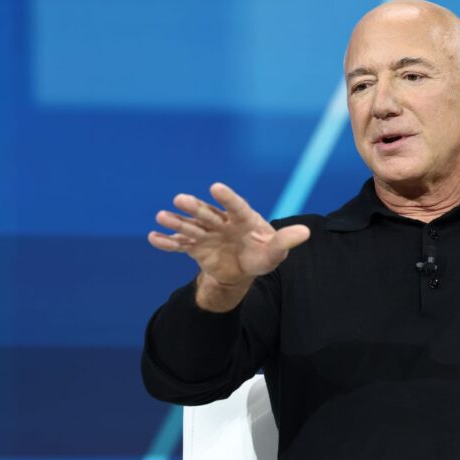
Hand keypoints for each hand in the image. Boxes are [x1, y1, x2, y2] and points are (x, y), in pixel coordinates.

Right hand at [149, 183, 309, 297]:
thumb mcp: (276, 252)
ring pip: (191, 226)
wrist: (242, 271)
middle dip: (194, 207)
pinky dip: (167, 242)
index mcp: (244, 219)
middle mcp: (223, 222)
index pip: (235, 206)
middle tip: (179, 199)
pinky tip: (154, 238)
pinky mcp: (196, 247)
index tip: (215, 187)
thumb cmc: (262, 256)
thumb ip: (286, 241)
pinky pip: (180, 245)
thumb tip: (306, 232)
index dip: (226, 197)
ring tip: (162, 216)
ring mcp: (208, 234)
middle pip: (208, 213)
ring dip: (177, 221)